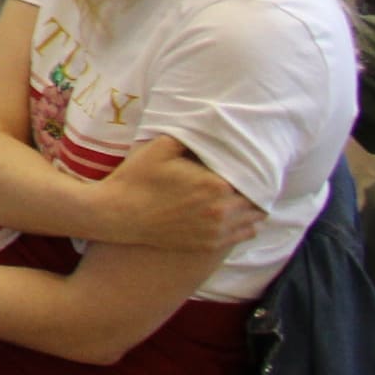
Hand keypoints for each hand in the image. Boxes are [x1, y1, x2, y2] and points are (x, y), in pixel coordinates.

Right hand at [84, 136, 260, 252]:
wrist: (119, 214)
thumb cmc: (138, 178)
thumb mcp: (160, 147)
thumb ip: (189, 137)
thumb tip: (211, 129)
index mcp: (216, 185)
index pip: (250, 176)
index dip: (251, 168)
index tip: (246, 161)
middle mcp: (223, 210)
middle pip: (255, 199)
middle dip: (253, 187)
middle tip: (246, 177)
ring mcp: (217, 231)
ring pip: (254, 219)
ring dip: (252, 207)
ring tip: (244, 195)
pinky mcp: (209, 244)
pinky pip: (243, 235)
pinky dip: (246, 224)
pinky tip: (237, 214)